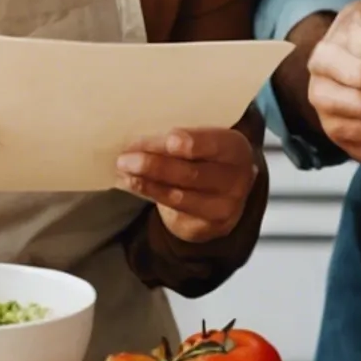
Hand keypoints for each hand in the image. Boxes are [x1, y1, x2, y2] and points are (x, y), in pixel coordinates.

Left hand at [118, 124, 261, 243]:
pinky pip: (174, 209)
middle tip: (127, 158)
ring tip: (124, 170)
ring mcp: (224, 206)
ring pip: (180, 195)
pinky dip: (150, 194)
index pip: (214, 144)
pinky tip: (133, 183)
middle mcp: (236, 178)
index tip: (169, 139)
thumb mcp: (205, 140)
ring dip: (147, 182)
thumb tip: (142, 135)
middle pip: (193, 172)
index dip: (192, 142)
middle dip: (156, 164)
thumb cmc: (206, 158)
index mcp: (236, 148)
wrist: (222, 195)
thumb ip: (183, 137)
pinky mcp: (208, 225)